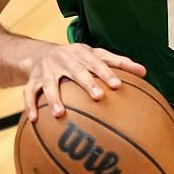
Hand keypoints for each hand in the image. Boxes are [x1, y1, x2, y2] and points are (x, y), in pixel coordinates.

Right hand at [22, 43, 147, 121]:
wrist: (38, 53)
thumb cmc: (77, 58)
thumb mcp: (95, 55)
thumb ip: (119, 63)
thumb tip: (144, 72)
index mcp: (82, 54)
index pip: (97, 62)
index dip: (107, 73)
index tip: (118, 86)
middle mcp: (64, 60)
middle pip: (76, 72)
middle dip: (87, 83)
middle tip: (98, 97)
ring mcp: (47, 70)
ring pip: (50, 84)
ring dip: (54, 98)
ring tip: (60, 114)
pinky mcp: (33, 80)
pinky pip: (29, 93)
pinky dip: (30, 105)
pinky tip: (34, 120)